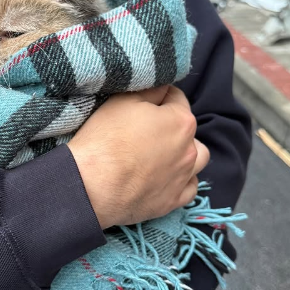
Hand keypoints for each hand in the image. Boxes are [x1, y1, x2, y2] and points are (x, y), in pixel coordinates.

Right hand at [67, 85, 209, 229]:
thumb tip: (162, 87)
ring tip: (163, 153)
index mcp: (181, 121)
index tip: (143, 102)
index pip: (176, 97)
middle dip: (173, 125)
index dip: (159, 97)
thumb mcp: (122, 100)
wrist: (92, 186)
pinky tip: (166, 177)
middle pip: (188, 129)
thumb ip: (150, 89)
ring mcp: (183, 178)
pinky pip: (189, 187)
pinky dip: (181, 180)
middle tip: (146, 129)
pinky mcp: (173, 201)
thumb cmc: (106, 139)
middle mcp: (190, 150)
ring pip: (197, 159)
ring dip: (185, 153)